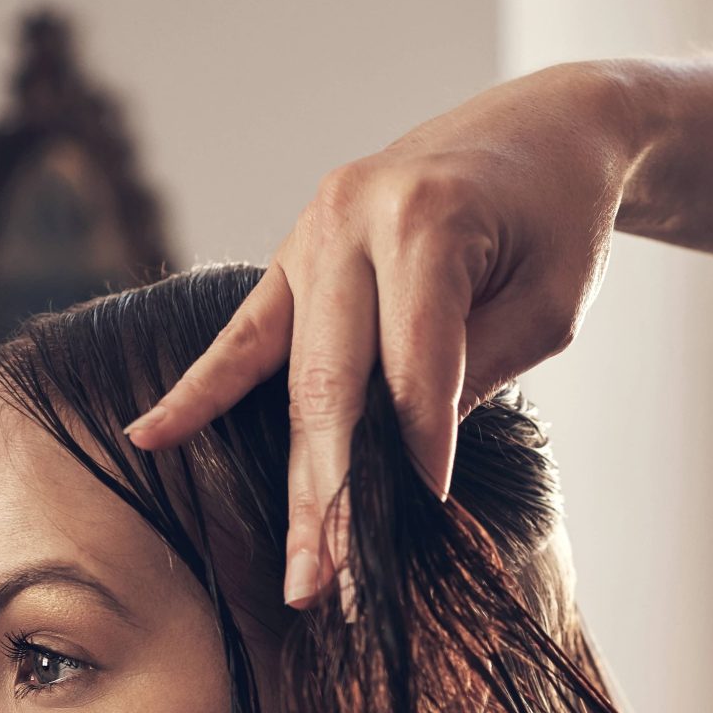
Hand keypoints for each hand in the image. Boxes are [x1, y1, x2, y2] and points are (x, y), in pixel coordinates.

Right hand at [122, 63, 640, 605]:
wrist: (546, 127)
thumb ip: (472, 374)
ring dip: (296, 477)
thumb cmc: (560, 219)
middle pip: (333, 382)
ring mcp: (313, 230)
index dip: (420, 446)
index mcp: (425, 219)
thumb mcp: (548, 303)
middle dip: (333, 494)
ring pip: (291, 376)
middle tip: (331, 585)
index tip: (425, 518)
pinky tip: (152, 434)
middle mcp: (352, 216)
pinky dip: (202, 388)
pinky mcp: (298, 251)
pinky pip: (247, 331)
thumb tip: (408, 469)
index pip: (413, 362)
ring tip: (297, 568)